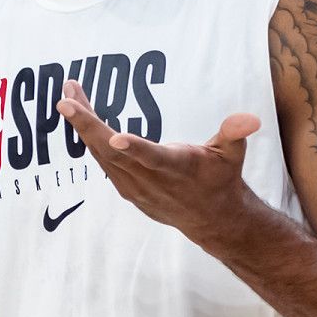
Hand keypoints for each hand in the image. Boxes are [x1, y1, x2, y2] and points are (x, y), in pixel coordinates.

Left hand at [56, 80, 260, 248]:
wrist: (211, 219)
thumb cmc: (220, 179)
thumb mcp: (232, 154)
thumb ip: (234, 134)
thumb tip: (250, 119)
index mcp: (176, 167)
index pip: (154, 158)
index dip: (136, 149)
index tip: (116, 138)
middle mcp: (150, 180)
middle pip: (112, 153)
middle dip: (87, 125)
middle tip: (66, 98)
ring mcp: (133, 186)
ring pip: (100, 155)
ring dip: (83, 126)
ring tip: (69, 97)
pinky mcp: (125, 187)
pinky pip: (101, 161)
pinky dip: (89, 138)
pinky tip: (79, 116)